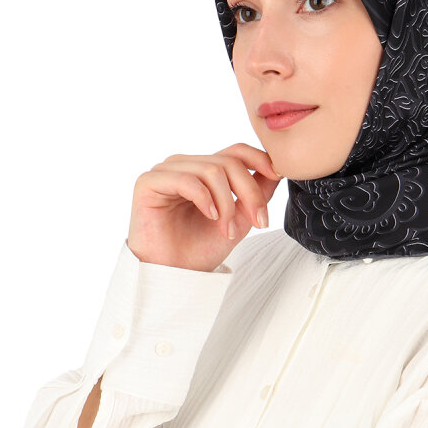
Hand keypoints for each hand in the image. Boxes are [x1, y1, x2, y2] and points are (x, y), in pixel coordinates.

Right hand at [126, 143, 282, 271]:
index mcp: (204, 170)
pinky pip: (185, 179)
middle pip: (228, 161)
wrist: (175, 275)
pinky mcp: (148, 182)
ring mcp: (166, 172)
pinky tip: (211, 216)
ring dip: (226, 203)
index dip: (260, 159)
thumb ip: (256, 192)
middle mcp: (185, 166)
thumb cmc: (201, 249)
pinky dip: (204, 198)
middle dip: (249, 192)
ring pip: (211, 170)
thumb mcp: (240, 218)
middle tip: (257, 221)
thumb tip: (277, 169)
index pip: (236, 151)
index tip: (279, 175)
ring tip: (227, 230)